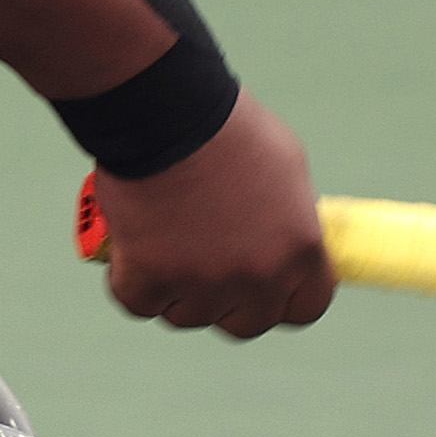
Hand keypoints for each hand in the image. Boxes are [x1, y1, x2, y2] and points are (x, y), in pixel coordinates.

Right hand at [90, 92, 333, 338]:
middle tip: (206, 268)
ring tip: (164, 242)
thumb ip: (289, 216)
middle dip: (227, 302)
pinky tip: (131, 245)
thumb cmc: (228, 127)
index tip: (266, 288)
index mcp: (301, 250)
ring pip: (187, 315)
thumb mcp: (286, 167)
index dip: (284, 299)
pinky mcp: (149, 281)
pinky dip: (129, 277)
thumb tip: (281, 235)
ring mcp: (203, 285)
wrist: (167, 113)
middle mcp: (258, 278)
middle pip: (247, 323)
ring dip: (175, 289)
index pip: (306, 307)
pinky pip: (139, 302)